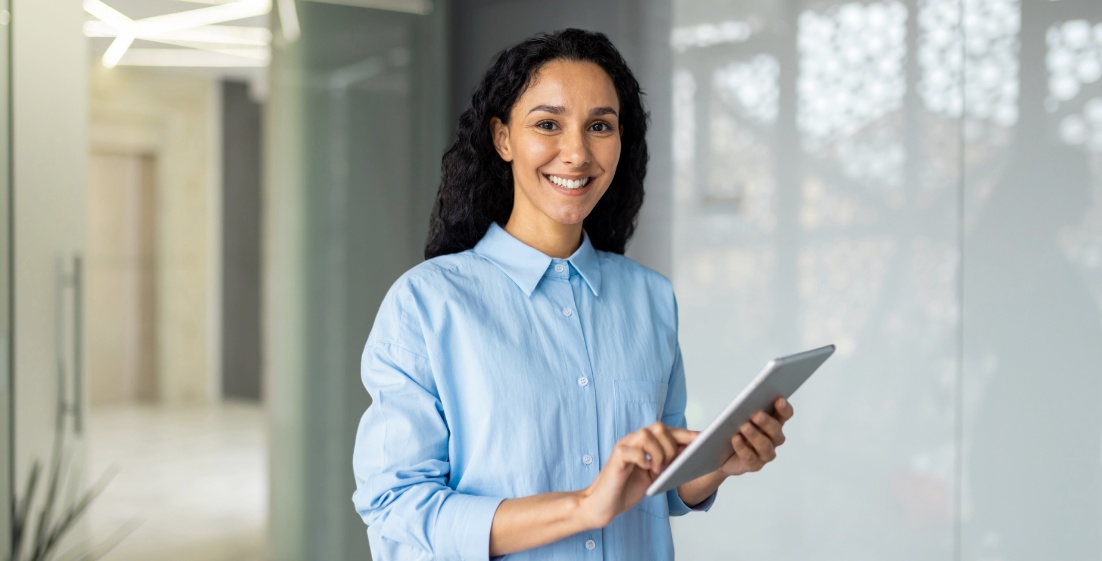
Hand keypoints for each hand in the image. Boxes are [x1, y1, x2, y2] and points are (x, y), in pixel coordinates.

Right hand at [577, 422, 695, 527]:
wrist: (602, 504)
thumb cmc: (626, 490)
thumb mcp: (653, 475)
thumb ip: (666, 463)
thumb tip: (689, 455)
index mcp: (644, 444)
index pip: (668, 431)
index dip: (686, 434)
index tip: (703, 438)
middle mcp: (633, 440)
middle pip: (659, 427)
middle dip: (671, 445)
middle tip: (668, 465)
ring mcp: (624, 447)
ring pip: (647, 434)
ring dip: (658, 453)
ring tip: (656, 469)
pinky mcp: (616, 457)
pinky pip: (633, 450)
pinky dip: (644, 460)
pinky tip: (646, 469)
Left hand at [719, 397, 793, 476]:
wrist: (717, 453)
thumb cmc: (730, 430)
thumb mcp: (734, 416)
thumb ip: (741, 409)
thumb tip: (742, 405)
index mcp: (773, 422)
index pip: (785, 414)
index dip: (784, 408)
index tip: (779, 400)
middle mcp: (773, 438)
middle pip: (776, 430)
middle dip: (767, 422)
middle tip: (756, 414)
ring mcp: (765, 453)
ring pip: (765, 445)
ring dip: (755, 435)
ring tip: (744, 426)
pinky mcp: (754, 465)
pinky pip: (751, 458)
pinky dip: (743, 448)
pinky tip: (736, 439)